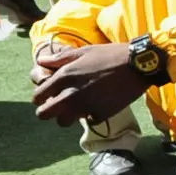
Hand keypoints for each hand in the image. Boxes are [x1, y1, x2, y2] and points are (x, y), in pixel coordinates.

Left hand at [30, 42, 149, 125]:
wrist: (138, 65)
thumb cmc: (110, 55)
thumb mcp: (82, 52)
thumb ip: (59, 59)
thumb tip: (41, 61)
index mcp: (64, 77)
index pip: (38, 96)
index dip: (40, 97)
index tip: (47, 96)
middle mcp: (71, 94)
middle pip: (45, 114)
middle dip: (48, 111)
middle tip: (57, 107)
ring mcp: (86, 106)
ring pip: (63, 122)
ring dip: (67, 117)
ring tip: (76, 109)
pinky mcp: (102, 114)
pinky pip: (89, 121)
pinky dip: (91, 116)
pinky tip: (97, 107)